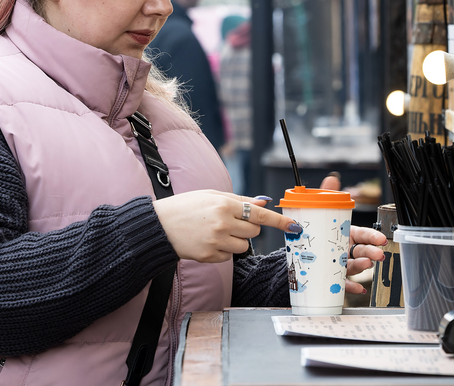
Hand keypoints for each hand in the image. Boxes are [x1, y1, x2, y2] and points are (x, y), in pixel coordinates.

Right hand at [153, 190, 299, 263]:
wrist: (159, 226)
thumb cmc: (186, 207)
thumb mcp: (212, 196)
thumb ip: (240, 200)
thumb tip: (264, 203)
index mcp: (224, 205)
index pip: (260, 215)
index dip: (279, 221)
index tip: (294, 226)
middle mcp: (222, 224)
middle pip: (254, 232)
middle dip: (249, 229)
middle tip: (232, 222)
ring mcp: (216, 242)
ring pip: (244, 246)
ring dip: (237, 241)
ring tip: (217, 232)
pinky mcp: (210, 257)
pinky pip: (229, 257)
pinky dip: (224, 250)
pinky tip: (209, 242)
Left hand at [320, 172, 386, 294]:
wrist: (301, 253)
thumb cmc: (318, 234)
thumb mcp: (322, 215)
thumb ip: (329, 197)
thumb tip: (332, 179)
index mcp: (346, 234)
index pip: (363, 234)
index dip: (373, 236)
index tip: (381, 239)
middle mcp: (346, 250)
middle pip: (362, 250)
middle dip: (372, 252)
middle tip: (378, 254)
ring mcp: (341, 264)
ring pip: (354, 265)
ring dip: (362, 266)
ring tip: (366, 265)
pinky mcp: (334, 277)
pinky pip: (344, 283)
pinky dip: (351, 287)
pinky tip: (358, 289)